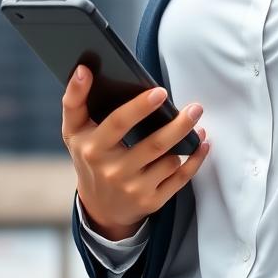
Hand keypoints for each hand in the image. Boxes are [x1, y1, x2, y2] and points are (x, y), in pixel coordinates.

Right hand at [61, 65, 210, 237]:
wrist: (99, 207)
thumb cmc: (89, 157)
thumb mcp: (74, 131)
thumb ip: (74, 99)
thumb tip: (84, 69)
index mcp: (94, 148)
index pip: (118, 124)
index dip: (139, 107)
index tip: (161, 92)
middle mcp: (113, 171)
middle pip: (153, 145)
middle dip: (178, 125)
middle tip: (196, 107)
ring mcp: (133, 189)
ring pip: (170, 162)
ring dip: (189, 140)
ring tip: (196, 122)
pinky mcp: (151, 202)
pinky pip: (180, 179)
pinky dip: (195, 160)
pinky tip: (203, 144)